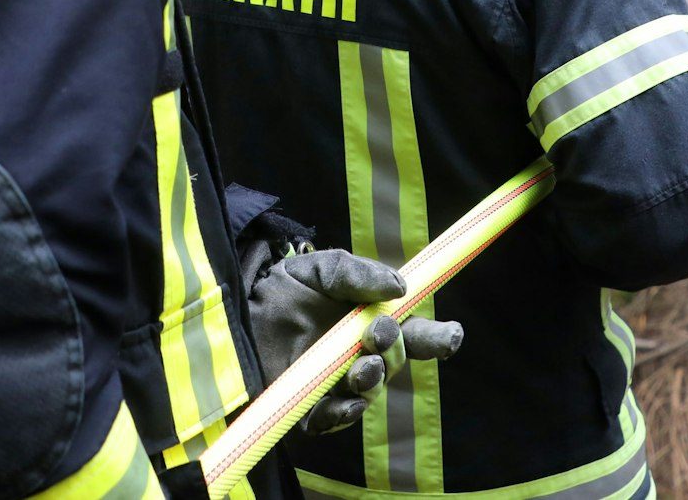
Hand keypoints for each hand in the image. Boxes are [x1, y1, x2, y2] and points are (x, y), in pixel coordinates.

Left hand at [239, 243, 463, 434]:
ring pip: (370, 391)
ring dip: (373, 379)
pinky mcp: (311, 409)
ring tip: (362, 366)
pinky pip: (337, 419)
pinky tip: (346, 401)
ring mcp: (337, 384)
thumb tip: (400, 287)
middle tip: (379, 332)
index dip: (438, 338)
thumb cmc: (280, 289)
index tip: (452, 335)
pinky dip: (345, 412)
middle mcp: (360, 355)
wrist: (235, 312)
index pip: (414, 334)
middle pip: (395, 361)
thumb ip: (356, 273)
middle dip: (395, 349)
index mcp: (371, 322)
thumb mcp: (318, 268)